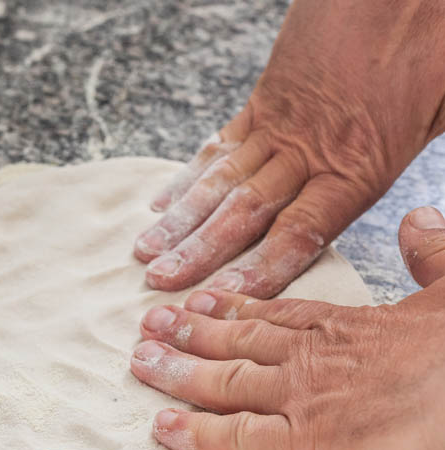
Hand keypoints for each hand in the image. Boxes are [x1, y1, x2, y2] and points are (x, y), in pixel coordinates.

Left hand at [130, 207, 444, 449]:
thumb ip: (434, 255)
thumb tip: (419, 219)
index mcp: (347, 325)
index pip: (275, 313)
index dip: (232, 306)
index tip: (200, 298)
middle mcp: (312, 356)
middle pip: (235, 340)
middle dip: (189, 332)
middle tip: (149, 323)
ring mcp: (302, 398)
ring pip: (221, 381)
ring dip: (177, 371)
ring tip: (139, 361)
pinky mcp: (304, 445)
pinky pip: (235, 439)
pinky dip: (195, 434)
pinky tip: (161, 428)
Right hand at [134, 0, 444, 297]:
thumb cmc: (429, 39)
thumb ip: (418, 153)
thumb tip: (432, 211)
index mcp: (359, 163)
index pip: (301, 232)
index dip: (262, 268)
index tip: (226, 296)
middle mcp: (309, 150)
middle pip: (246, 212)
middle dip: (200, 251)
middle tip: (160, 280)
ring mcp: (280, 124)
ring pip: (222, 180)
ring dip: (181, 220)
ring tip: (147, 251)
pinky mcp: (264, 100)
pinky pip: (220, 144)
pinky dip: (189, 175)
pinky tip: (164, 200)